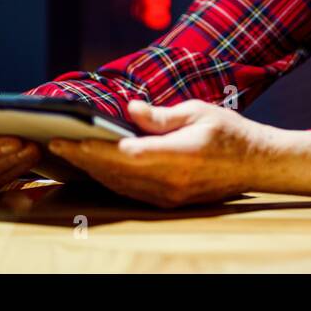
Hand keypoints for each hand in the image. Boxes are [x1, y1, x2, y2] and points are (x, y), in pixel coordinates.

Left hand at [46, 99, 270, 207]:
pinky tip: (93, 167)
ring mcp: (169, 196)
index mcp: (178, 155)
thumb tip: (130, 109)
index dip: (94, 148)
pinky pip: (130, 191)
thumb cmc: (229, 132)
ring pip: (119, 185)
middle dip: (82, 159)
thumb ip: (161, 115)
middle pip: (115, 173)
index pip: (125, 154)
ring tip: (66, 154)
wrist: (256, 164)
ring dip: (91, 170)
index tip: (69, 139)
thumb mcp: (198, 111)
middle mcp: (170, 182)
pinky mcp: (169, 201)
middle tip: (54, 145)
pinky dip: (108, 179)